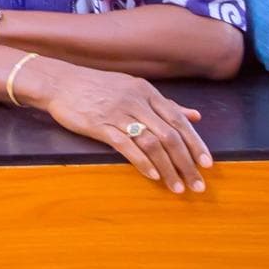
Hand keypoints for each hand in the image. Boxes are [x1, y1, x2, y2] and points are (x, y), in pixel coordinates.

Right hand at [16, 59, 214, 193]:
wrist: (59, 82)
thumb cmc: (98, 86)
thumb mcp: (133, 88)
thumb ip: (165, 104)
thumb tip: (195, 115)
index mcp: (146, 91)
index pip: (179, 119)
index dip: (195, 143)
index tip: (208, 164)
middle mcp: (136, 101)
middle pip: (169, 135)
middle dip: (187, 162)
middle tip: (198, 184)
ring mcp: (117, 113)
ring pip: (152, 143)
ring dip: (168, 168)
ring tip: (177, 187)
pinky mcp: (99, 125)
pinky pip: (126, 145)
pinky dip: (142, 162)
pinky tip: (153, 176)